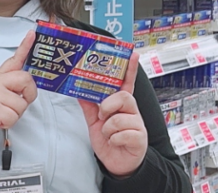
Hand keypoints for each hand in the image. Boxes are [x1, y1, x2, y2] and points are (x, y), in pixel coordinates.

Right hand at [0, 31, 36, 151]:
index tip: (32, 34)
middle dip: (28, 95)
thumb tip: (27, 84)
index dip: (25, 46)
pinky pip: (14, 116)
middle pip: (25, 79)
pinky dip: (8, 122)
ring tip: (3, 114)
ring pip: (22, 103)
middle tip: (17, 103)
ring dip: (15, 114)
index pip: (14, 59)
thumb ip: (10, 84)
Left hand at [78, 52, 147, 177]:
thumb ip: (89, 105)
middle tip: (102, 115)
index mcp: (121, 105)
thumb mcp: (94, 121)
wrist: (117, 162)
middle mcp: (131, 112)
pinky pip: (123, 134)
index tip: (132, 54)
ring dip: (108, 127)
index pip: (127, 83)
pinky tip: (115, 141)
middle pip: (124, 96)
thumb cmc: (108, 139)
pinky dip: (114, 139)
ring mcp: (137, 125)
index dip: (130, 69)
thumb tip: (78, 89)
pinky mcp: (139, 138)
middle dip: (109, 105)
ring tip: (107, 133)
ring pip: (121, 117)